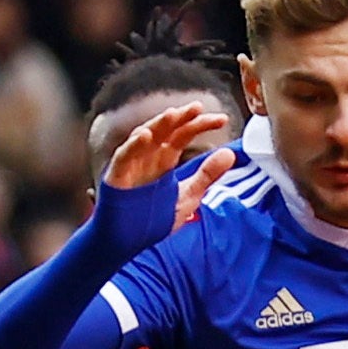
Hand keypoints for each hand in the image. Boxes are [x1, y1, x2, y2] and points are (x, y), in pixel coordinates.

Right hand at [100, 99, 238, 221]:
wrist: (127, 241)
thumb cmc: (153, 217)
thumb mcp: (188, 196)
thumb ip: (207, 175)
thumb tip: (230, 154)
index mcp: (164, 159)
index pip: (183, 134)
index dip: (200, 125)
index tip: (222, 120)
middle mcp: (148, 156)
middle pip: (165, 130)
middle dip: (181, 118)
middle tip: (198, 108)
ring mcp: (132, 164)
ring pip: (144, 137)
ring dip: (158, 125)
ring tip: (173, 114)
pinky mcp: (117, 175)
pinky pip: (124, 156)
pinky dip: (133, 145)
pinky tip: (145, 136)